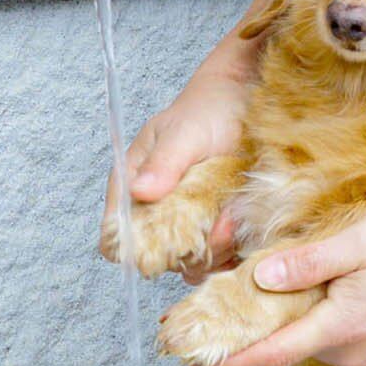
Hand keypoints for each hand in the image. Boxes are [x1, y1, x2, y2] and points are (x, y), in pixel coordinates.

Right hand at [105, 73, 251, 277]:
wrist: (248, 102)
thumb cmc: (208, 110)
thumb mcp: (184, 132)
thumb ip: (164, 162)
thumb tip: (140, 191)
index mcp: (134, 187)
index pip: (117, 235)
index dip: (136, 248)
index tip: (169, 240)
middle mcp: (157, 212)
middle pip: (160, 258)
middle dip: (189, 250)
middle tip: (219, 222)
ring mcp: (188, 224)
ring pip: (193, 263)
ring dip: (216, 250)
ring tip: (235, 216)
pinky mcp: (217, 230)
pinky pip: (221, 259)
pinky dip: (234, 251)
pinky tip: (244, 227)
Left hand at [187, 209, 365, 365]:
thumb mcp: (359, 242)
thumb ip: (308, 262)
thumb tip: (261, 278)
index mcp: (339, 327)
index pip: (271, 353)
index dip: (229, 363)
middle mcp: (350, 353)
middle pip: (287, 345)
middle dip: (253, 331)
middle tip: (215, 312)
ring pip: (311, 341)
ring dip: (291, 323)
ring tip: (276, 292)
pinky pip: (333, 341)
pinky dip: (316, 324)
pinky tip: (322, 296)